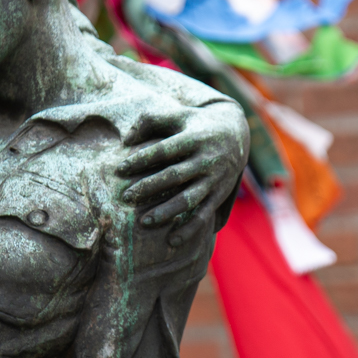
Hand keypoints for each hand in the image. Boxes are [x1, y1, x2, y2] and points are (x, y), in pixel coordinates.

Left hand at [116, 103, 243, 229]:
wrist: (238, 134)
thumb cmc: (196, 125)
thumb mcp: (178, 116)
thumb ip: (150, 121)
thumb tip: (126, 140)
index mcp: (194, 138)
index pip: (163, 150)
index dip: (141, 160)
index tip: (120, 170)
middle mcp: (206, 160)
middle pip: (174, 176)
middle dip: (149, 187)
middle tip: (125, 197)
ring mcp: (214, 179)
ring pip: (189, 198)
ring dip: (167, 211)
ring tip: (143, 222)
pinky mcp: (219, 194)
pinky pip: (204, 215)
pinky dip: (190, 229)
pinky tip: (172, 241)